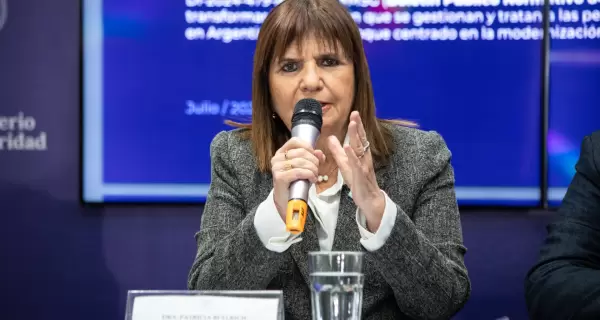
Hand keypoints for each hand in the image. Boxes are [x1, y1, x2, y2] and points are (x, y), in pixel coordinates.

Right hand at [271, 138, 325, 220]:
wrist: (287, 202)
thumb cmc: (295, 183)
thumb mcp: (305, 168)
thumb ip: (312, 158)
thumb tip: (319, 152)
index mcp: (281, 153)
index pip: (295, 141)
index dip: (308, 147)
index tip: (314, 156)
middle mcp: (277, 158)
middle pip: (301, 152)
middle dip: (314, 161)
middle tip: (317, 170)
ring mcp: (277, 168)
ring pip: (301, 162)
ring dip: (313, 169)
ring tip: (315, 176)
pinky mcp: (280, 177)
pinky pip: (299, 172)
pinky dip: (309, 175)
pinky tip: (312, 180)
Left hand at [328, 111, 384, 231]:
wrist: (369, 200)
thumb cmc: (358, 182)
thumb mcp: (346, 165)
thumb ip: (338, 152)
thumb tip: (331, 138)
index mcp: (361, 155)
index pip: (359, 138)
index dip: (357, 126)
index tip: (354, 113)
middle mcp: (364, 158)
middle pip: (361, 140)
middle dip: (358, 126)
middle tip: (355, 113)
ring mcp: (363, 166)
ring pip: (360, 149)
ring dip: (356, 136)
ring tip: (352, 124)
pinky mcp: (360, 176)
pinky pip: (356, 164)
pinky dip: (352, 155)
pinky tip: (348, 147)